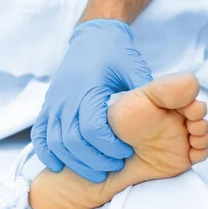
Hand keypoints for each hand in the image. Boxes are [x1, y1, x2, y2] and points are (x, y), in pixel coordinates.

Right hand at [31, 19, 152, 182]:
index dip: (108, 146)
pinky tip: (57, 165)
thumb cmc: (115, 53)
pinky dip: (46, 152)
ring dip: (72, 161)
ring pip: (55, 142)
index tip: (126, 152)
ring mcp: (54, 102)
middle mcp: (67, 97)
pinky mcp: (49, 105)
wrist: (92, 37)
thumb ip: (146, 90)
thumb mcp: (133, 66)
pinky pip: (40, 134)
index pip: (91, 128)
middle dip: (92, 160)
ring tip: (94, 171)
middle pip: (71, 141)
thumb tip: (167, 109)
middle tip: (113, 167)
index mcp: (88, 88)